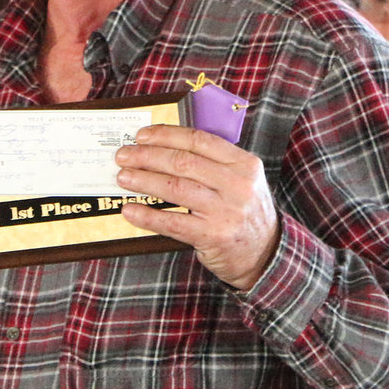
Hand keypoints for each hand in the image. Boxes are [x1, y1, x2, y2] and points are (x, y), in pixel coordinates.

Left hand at [115, 124, 279, 290]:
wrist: (265, 254)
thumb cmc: (243, 212)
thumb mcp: (241, 181)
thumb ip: (213, 163)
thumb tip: (165, 147)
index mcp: (244, 164)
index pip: (199, 140)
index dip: (166, 135)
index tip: (142, 135)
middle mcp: (238, 185)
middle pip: (183, 162)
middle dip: (147, 156)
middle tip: (123, 156)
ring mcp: (226, 212)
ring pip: (176, 188)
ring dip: (144, 180)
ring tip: (123, 178)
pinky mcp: (213, 236)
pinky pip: (173, 222)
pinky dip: (148, 216)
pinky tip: (130, 210)